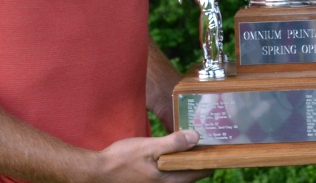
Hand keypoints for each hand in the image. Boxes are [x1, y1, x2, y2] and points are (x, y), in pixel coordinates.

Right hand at [94, 130, 211, 181]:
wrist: (97, 173)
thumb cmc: (121, 160)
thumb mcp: (148, 147)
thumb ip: (172, 143)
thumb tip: (196, 137)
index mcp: (169, 180)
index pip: (200, 172)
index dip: (211, 158)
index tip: (219, 144)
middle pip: (192, 174)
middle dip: (201, 158)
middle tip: (208, 140)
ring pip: (181, 174)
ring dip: (188, 161)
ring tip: (194, 143)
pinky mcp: (150, 182)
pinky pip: (171, 174)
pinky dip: (177, 163)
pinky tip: (174, 151)